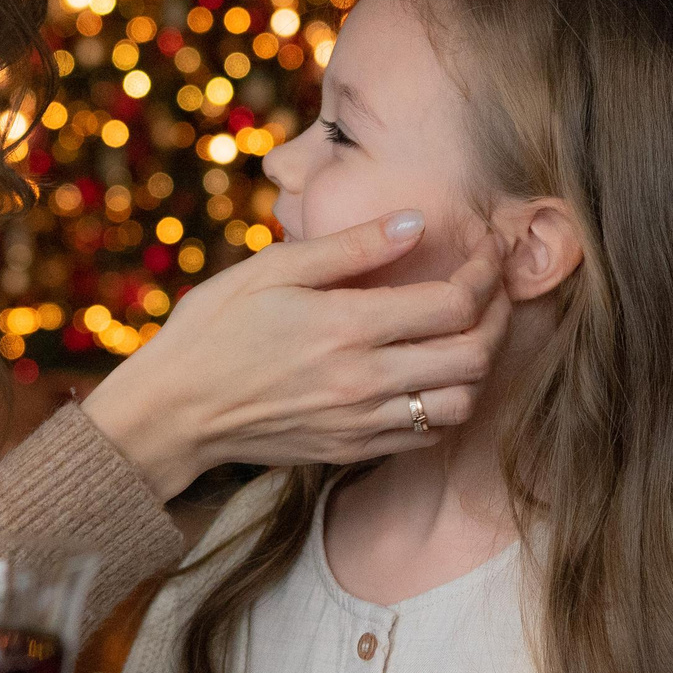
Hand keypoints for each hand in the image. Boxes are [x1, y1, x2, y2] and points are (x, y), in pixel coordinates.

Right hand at [80, 211, 508, 498]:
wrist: (172, 412)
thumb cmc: (214, 329)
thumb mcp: (270, 270)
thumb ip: (349, 247)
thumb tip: (415, 222)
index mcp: (346, 325)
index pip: (453, 302)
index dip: (486, 273)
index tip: (489, 251)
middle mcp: (363, 379)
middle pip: (473, 354)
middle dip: (500, 315)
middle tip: (495, 289)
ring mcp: (361, 421)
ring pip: (461, 402)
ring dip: (480, 367)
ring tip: (471, 333)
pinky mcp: (353, 450)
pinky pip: (428, 436)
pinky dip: (448, 404)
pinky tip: (434, 374)